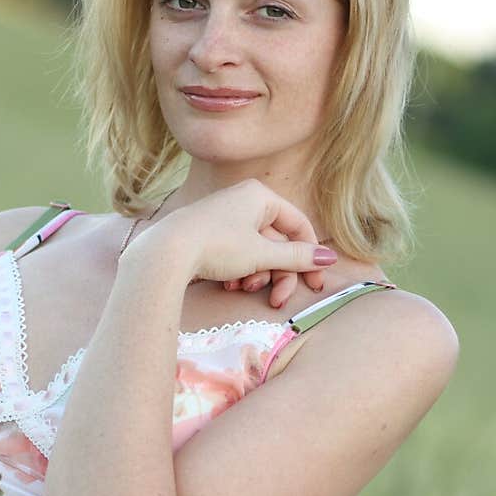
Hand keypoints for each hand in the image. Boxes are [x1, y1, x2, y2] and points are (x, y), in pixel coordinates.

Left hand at [144, 179, 336, 307]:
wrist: (166, 252)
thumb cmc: (217, 246)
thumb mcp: (262, 254)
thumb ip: (297, 257)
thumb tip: (329, 259)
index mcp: (261, 196)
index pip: (298, 225)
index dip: (310, 256)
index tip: (315, 283)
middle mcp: (244, 201)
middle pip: (277, 243)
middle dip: (278, 274)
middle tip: (278, 300)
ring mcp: (225, 218)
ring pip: (256, 252)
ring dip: (256, 276)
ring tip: (243, 288)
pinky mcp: (209, 235)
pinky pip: (236, 254)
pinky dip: (238, 272)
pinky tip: (228, 284)